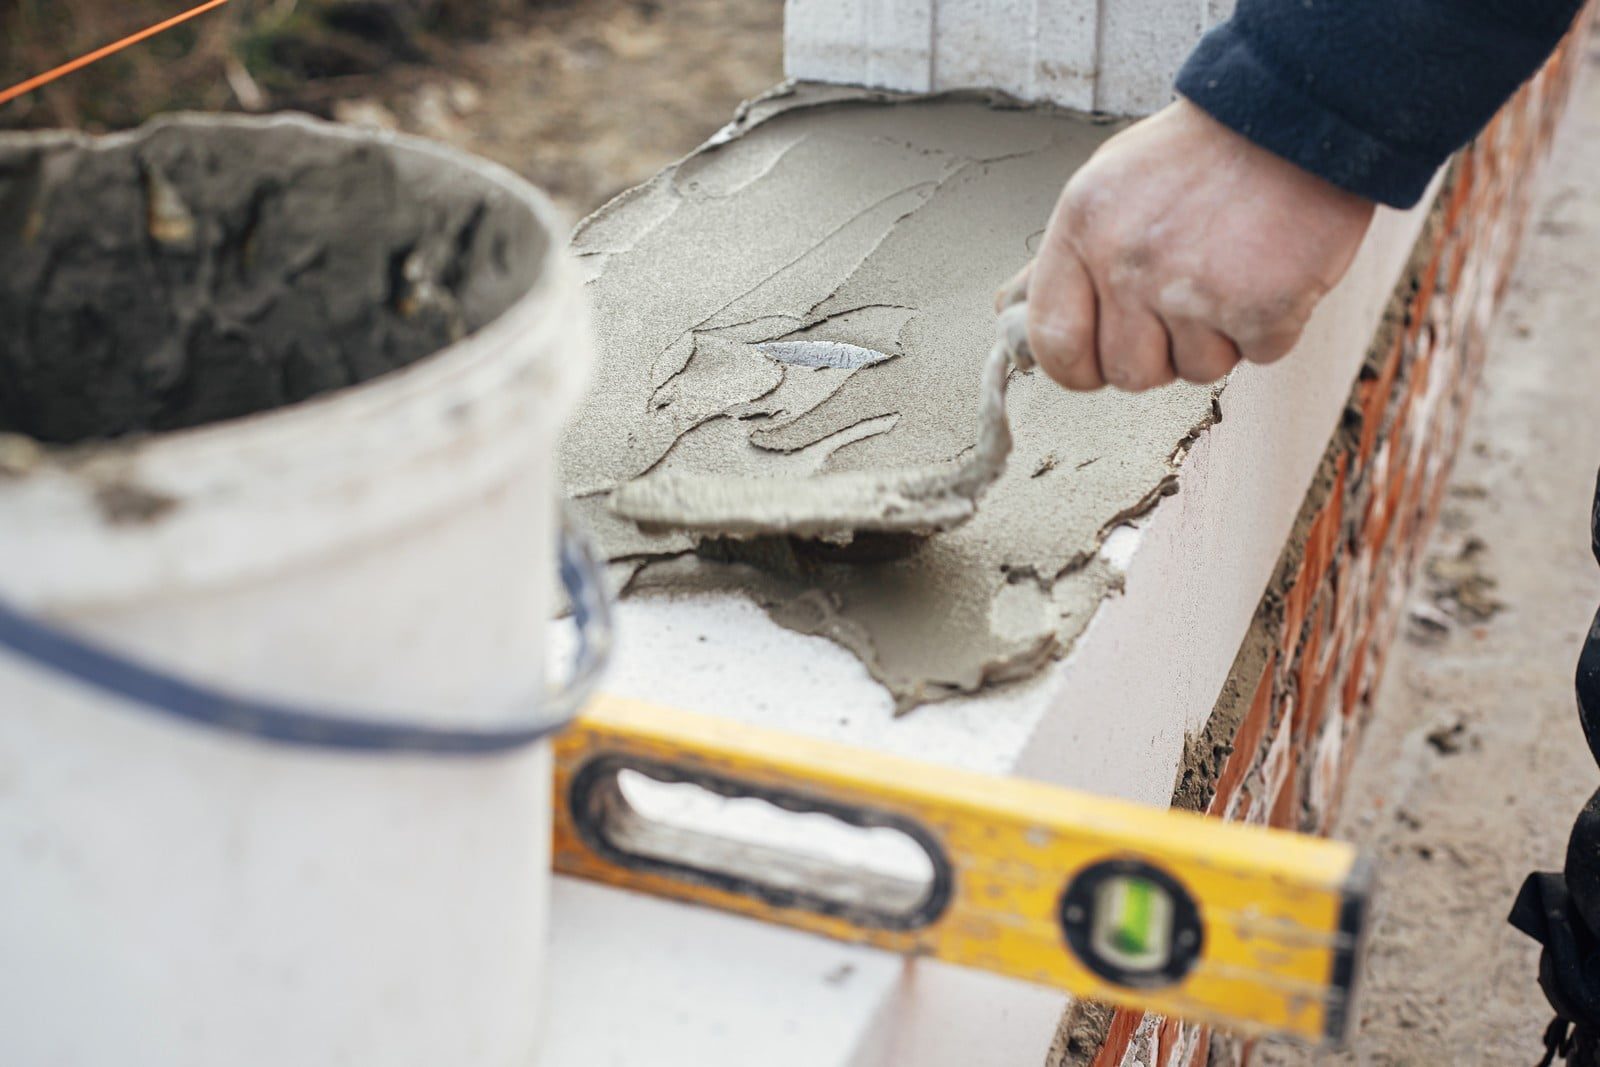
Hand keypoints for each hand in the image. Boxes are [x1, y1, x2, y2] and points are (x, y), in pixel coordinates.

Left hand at [997, 98, 1375, 391]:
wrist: (1297, 113)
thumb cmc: (1198, 153)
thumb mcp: (1106, 185)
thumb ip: (1061, 258)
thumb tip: (1010, 313)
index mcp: (1083, 230)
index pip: (1053, 343)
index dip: (1075, 367)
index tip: (1097, 359)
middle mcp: (1129, 264)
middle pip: (1126, 374)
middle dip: (1157, 355)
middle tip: (1182, 303)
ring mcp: (1194, 290)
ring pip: (1194, 372)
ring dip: (1217, 340)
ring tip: (1231, 273)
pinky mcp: (1261, 309)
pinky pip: (1256, 357)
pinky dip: (1269, 328)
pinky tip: (1269, 273)